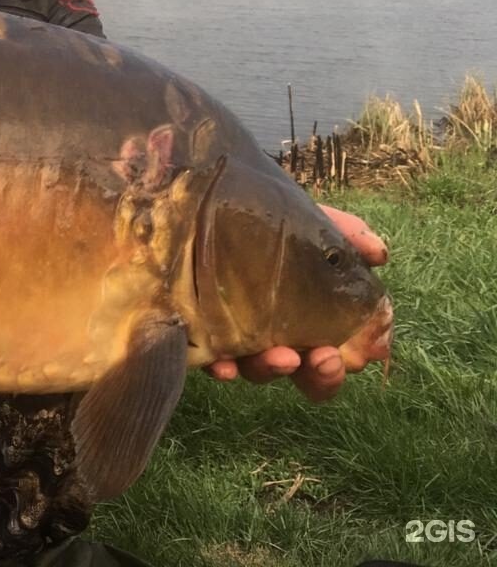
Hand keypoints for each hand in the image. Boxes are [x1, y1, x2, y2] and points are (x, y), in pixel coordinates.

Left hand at [205, 205, 388, 401]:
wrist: (212, 200)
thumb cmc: (267, 220)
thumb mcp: (310, 221)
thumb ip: (347, 234)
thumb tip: (379, 253)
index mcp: (306, 320)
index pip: (330, 358)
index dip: (344, 365)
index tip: (361, 357)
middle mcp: (273, 335)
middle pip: (303, 375)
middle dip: (320, 376)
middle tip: (325, 359)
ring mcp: (234, 335)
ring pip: (257, 370)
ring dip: (272, 369)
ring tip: (282, 356)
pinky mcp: (197, 329)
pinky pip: (205, 358)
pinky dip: (220, 366)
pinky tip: (224, 366)